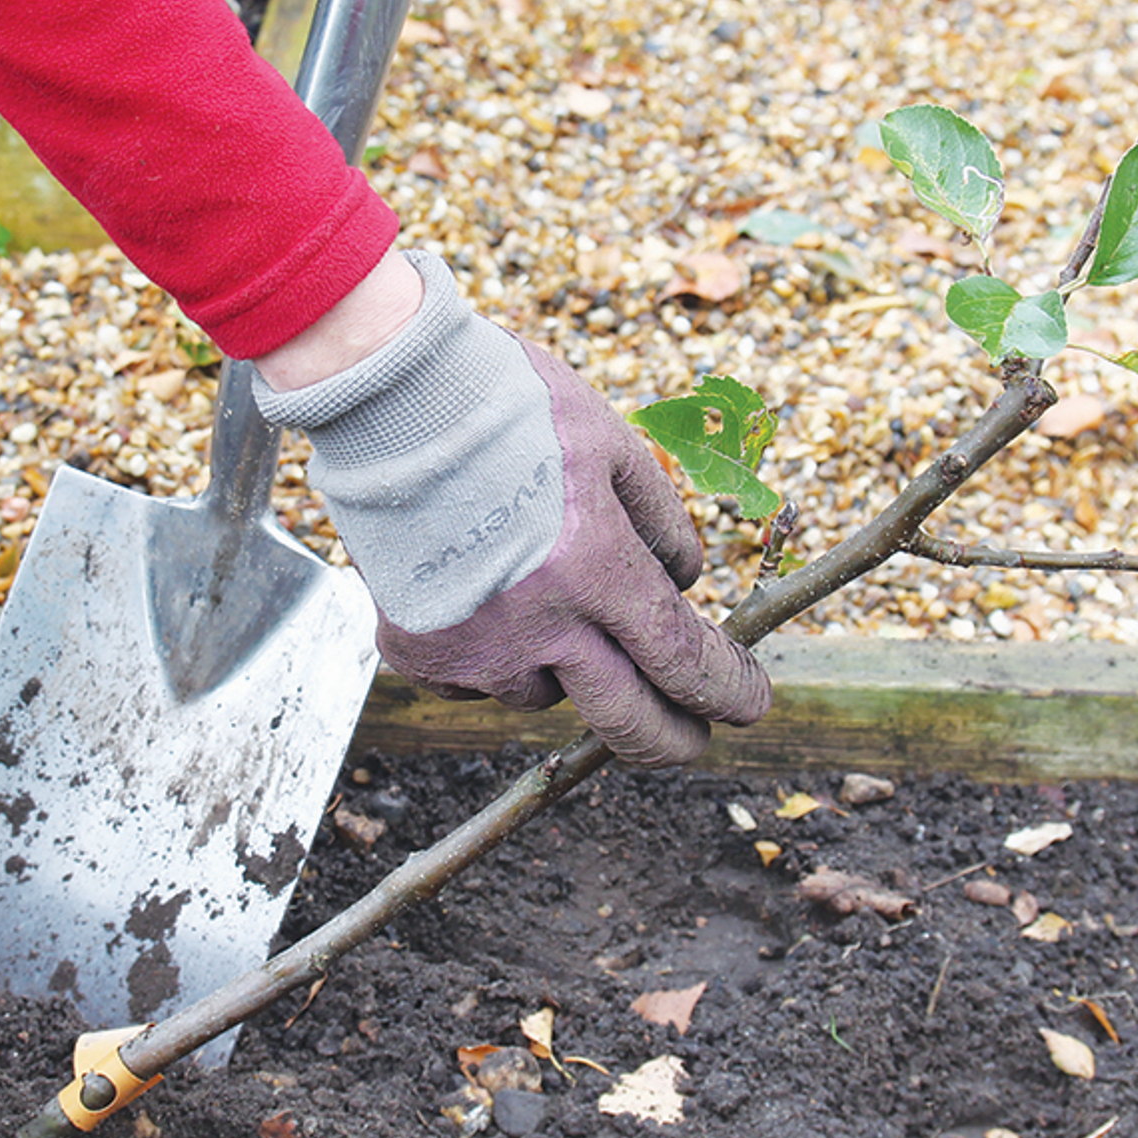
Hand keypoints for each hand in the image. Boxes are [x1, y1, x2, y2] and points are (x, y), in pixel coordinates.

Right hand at [253, 252, 770, 765]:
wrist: (387, 399)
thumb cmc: (509, 406)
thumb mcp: (612, 446)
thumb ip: (661, 525)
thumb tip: (685, 586)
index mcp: (596, 567)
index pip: (684, 660)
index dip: (729, 691)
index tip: (749, 702)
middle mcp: (538, 624)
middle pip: (627, 722)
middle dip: (673, 739)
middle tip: (692, 736)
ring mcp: (473, 648)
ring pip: (545, 693)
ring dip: (565, 665)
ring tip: (540, 587)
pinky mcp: (416, 652)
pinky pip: (476, 680)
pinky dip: (492, 651)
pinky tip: (481, 589)